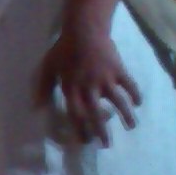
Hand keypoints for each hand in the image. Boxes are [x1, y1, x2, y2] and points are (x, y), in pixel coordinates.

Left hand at [39, 17, 140, 145]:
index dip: (80, 129)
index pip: (76, 114)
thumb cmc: (63, 49)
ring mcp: (105, 78)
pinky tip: (139, 104)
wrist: (84, 29)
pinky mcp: (118, 70)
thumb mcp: (48, 67)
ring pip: (117, 101)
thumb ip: (43, 88)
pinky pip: (129, 85)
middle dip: (101, 131)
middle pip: (96, 113)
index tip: (84, 141)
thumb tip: (36, 108)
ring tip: (131, 127)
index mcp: (70, 88)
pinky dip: (135, 95)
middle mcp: (88, 87)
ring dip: (125, 116)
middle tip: (106, 145)